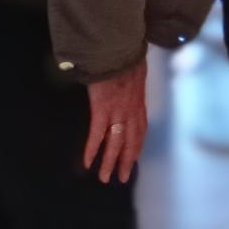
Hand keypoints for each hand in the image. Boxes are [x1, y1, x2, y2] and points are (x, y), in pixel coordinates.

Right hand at [82, 60, 147, 184]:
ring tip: (105, 178)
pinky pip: (98, 134)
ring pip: (116, 142)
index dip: (137, 145)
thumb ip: (133, 81)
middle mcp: (132, 110)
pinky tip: (87, 163)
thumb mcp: (137, 71)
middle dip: (126, 161)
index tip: (134, 158)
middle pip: (131, 141)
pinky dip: (92, 149)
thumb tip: (129, 80)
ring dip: (110, 162)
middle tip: (122, 177)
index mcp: (139, 101)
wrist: (119, 50)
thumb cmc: (127, 56)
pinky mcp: (103, 109)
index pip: (141, 129)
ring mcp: (118, 111)